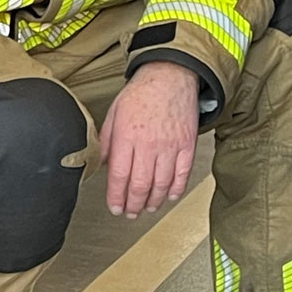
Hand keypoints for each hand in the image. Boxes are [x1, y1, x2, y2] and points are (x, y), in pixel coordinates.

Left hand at [100, 61, 199, 217]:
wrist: (170, 78)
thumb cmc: (140, 95)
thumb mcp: (113, 114)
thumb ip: (107, 141)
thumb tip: (103, 165)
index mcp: (127, 136)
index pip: (120, 175)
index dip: (116, 197)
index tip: (114, 208)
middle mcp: (149, 144)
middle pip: (140, 184)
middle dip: (133, 204)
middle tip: (129, 213)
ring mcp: (171, 146)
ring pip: (162, 184)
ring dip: (153, 201)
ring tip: (146, 208)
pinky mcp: (188, 146)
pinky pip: (183, 175)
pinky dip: (176, 190)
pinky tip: (169, 197)